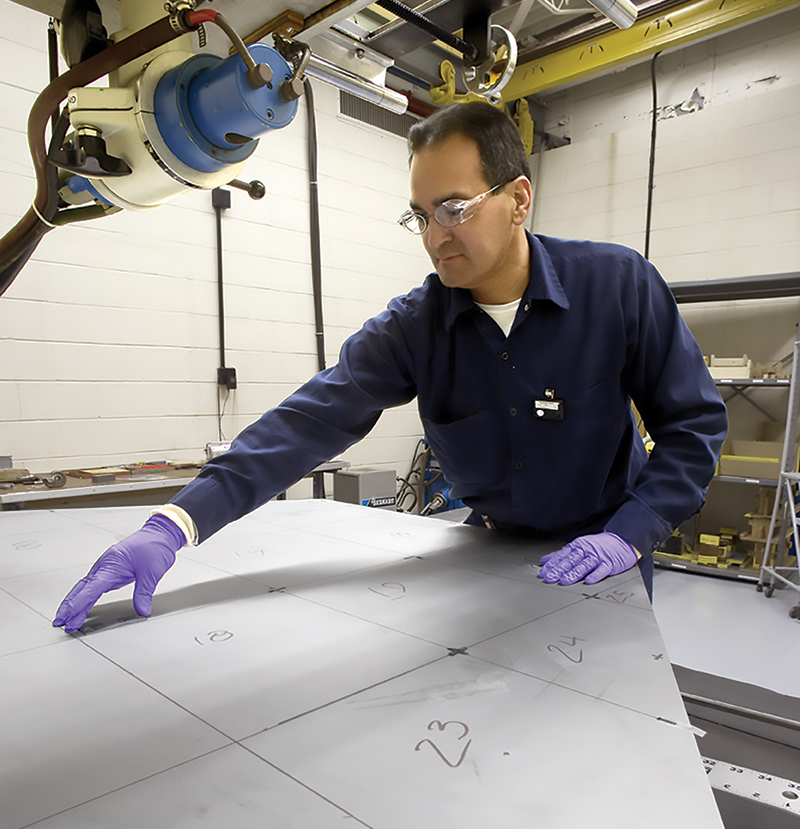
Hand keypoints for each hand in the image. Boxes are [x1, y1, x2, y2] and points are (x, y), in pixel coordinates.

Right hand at [53, 514, 185, 632]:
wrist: (160, 533)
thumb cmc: (154, 546)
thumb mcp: (152, 572)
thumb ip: (143, 593)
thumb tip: (142, 610)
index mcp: (112, 565)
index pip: (91, 588)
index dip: (77, 604)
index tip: (67, 616)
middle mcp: (105, 566)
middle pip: (82, 589)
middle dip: (70, 606)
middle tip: (60, 621)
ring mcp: (106, 568)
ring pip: (86, 588)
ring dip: (76, 603)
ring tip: (67, 619)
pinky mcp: (111, 570)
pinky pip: (94, 586)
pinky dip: (86, 597)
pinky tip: (82, 606)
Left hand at [538, 532, 637, 586]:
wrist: (621, 540)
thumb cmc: (598, 545)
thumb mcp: (578, 546)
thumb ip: (561, 554)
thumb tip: (545, 560)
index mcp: (577, 547)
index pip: (562, 556)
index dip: (552, 565)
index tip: (543, 573)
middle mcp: (586, 551)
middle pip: (571, 561)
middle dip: (559, 570)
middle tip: (550, 578)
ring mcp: (598, 557)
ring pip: (584, 566)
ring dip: (573, 574)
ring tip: (564, 581)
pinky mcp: (609, 564)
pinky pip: (601, 570)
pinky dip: (595, 575)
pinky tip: (588, 581)